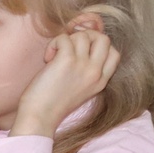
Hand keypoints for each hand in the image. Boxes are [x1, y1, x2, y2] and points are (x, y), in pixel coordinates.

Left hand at [12, 23, 119, 137]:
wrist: (39, 117)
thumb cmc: (53, 104)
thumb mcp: (82, 90)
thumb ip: (88, 72)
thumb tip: (83, 46)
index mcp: (101, 81)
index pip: (114, 53)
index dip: (99, 47)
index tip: (83, 53)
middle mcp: (95, 72)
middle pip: (103, 38)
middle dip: (87, 36)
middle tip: (71, 47)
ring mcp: (83, 66)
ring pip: (82, 35)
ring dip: (67, 40)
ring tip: (55, 55)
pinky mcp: (67, 60)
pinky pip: (64, 38)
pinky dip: (54, 43)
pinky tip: (48, 57)